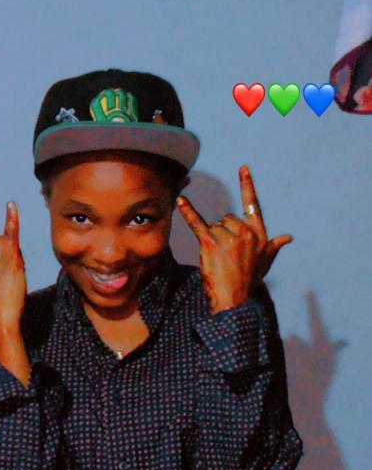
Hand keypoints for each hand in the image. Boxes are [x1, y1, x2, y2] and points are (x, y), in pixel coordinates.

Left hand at [175, 165, 292, 313]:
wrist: (234, 300)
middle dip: (223, 233)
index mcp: (259, 234)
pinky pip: (197, 224)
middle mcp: (246, 233)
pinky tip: (180, 201)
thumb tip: (288, 237)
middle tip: (226, 255)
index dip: (247, 186)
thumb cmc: (249, 282)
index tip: (242, 168)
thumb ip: (274, 246)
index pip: (252, 205)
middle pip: (227, 219)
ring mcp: (228, 238)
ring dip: (212, 240)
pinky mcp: (211, 244)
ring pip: (214, 226)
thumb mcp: (265, 263)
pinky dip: (188, 212)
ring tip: (218, 259)